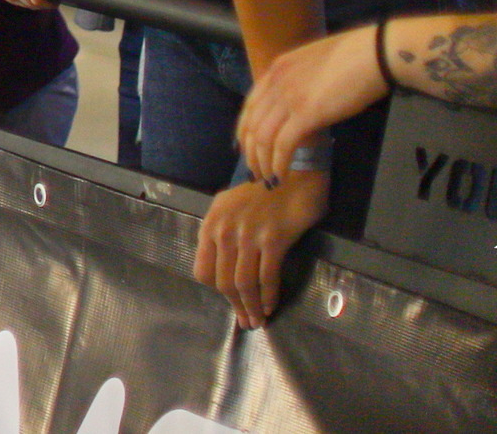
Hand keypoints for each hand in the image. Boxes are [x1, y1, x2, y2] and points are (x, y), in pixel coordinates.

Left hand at [195, 170, 328, 329]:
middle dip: (235, 307)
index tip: (229, 301)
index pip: (203, 270)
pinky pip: (267, 277)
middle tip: (246, 322)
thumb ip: (222, 233)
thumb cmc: (263, 192)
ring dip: (251, 307)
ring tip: (258, 321)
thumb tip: (222, 266)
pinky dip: (268, 296)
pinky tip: (271, 306)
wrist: (293, 174)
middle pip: (223, 281)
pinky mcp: (272, 240)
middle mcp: (224, 230)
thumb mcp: (230, 207)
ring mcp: (248, 235)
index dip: (216, 291)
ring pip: (244, 283)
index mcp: (211, 223)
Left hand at [237, 23, 389, 182]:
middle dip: (250, 152)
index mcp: (277, 69)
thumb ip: (300, 82)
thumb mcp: (314, 65)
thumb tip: (301, 104)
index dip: (245, 131)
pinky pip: (283, 144)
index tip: (248, 148)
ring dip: (263, 163)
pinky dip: (279, 163)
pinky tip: (282, 175)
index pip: (250, 106)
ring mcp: (289, 97)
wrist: (372, 53)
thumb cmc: (354, 56)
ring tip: (268, 180)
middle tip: (256, 171)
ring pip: (262, 138)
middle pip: (251, 124)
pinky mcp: (306, 114)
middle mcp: (276, 82)